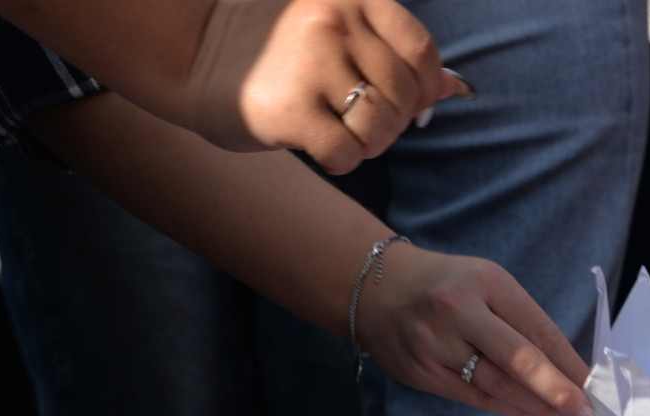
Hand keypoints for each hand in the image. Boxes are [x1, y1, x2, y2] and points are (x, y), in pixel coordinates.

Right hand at [186, 0, 469, 172]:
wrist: (191, 58)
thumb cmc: (276, 51)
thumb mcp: (338, 33)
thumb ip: (394, 54)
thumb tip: (457, 88)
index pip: (421, 52)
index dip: (424, 89)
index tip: (404, 105)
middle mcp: (333, 19)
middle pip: (404, 95)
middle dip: (394, 123)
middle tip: (360, 125)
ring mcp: (310, 61)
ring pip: (381, 126)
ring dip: (370, 145)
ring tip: (341, 134)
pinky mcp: (289, 107)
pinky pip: (348, 154)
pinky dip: (341, 161)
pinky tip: (318, 146)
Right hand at [357, 244, 599, 415]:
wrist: (374, 287)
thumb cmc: (446, 286)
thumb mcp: (486, 284)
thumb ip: (523, 322)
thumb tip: (568, 369)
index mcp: (485, 281)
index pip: (537, 328)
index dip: (569, 362)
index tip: (595, 386)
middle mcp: (458, 310)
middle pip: (518, 360)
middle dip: (558, 391)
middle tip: (586, 413)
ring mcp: (435, 343)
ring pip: (497, 385)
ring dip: (536, 406)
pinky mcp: (422, 372)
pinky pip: (474, 398)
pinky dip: (508, 408)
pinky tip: (532, 414)